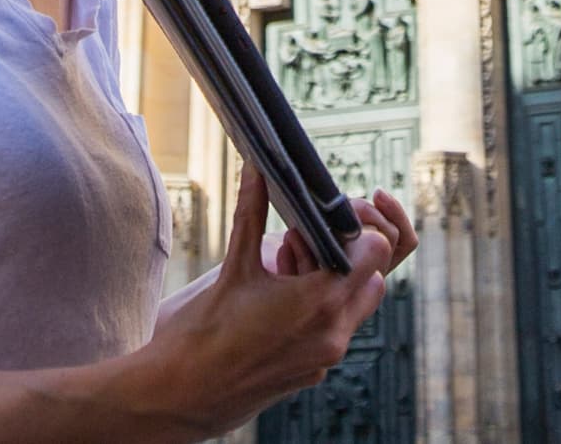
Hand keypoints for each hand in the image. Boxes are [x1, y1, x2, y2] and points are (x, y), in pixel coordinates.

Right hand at [129, 169, 416, 433]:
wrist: (183, 393)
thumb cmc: (205, 332)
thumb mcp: (234, 265)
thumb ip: (251, 211)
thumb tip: (255, 167)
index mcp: (320, 302)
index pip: (377, 252)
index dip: (358, 229)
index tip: (329, 220)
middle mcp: (333, 334)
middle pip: (373, 278)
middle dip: (346, 255)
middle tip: (300, 242)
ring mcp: (325, 358)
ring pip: (355, 307)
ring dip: (333, 282)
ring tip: (285, 268)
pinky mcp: (313, 372)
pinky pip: (334, 332)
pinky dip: (319, 309)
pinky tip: (278, 299)